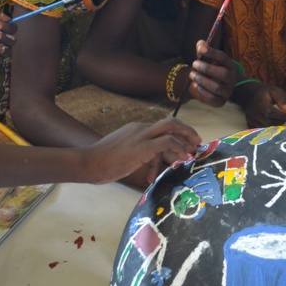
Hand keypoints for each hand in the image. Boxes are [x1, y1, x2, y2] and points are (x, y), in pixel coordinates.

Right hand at [82, 117, 200, 186]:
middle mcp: (141, 128)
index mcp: (136, 129)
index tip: (187, 143)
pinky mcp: (142, 146)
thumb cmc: (102, 162)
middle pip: (171, 121)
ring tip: (194, 151)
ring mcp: (141, 135)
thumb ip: (137, 155)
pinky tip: (183, 157)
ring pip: (172, 127)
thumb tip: (151, 164)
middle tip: (197, 142)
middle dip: (187, 131)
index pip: (162, 126)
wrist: (88, 162)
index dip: (178, 133)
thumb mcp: (123, 154)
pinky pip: (167, 141)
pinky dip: (179, 148)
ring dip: (187, 137)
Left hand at [187, 40, 234, 106]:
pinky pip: (213, 98)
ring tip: (192, 75)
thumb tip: (200, 43)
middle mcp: (232, 79)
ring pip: (217, 87)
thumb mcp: (204, 59)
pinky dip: (202, 91)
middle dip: (208, 68)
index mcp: (230, 66)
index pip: (224, 58)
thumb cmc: (207, 70)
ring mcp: (227, 91)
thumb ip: (202, 51)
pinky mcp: (221, 102)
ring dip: (203, 80)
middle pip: (224, 74)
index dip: (213, 53)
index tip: (201, 49)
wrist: (205, 87)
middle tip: (194, 63)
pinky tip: (195, 85)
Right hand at [244, 84, 285, 127]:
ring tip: (278, 119)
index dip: (282, 115)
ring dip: (275, 125)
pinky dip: (268, 129)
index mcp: (259, 102)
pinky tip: (272, 123)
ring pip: (265, 128)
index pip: (270, 112)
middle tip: (285, 117)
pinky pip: (260, 131)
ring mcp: (250, 119)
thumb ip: (282, 99)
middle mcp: (253, 111)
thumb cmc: (266, 94)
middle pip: (268, 122)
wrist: (251, 95)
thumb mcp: (275, 91)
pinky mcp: (249, 124)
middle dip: (280, 121)